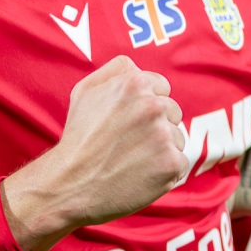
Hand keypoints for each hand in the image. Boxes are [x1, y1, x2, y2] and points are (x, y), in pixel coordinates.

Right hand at [1, 55, 187, 250]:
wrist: (70, 183)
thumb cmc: (77, 138)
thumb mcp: (84, 91)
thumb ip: (115, 70)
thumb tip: (137, 67)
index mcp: (135, 83)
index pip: (162, 88)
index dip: (147, 106)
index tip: (131, 122)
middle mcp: (153, 105)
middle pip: (173, 112)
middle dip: (156, 126)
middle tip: (129, 143)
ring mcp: (164, 135)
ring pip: (178, 138)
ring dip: (162, 149)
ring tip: (133, 160)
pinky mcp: (171, 163)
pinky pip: (180, 163)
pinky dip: (165, 171)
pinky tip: (142, 175)